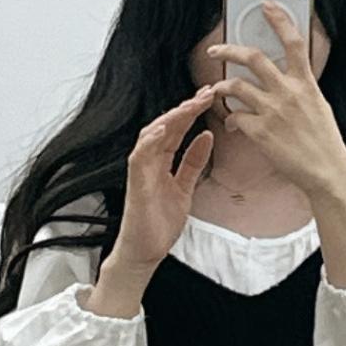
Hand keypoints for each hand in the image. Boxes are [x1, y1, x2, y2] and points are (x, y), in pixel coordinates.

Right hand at [112, 83, 217, 271]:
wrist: (145, 252)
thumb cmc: (160, 223)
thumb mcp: (185, 188)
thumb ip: (193, 163)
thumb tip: (206, 137)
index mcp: (161, 162)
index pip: (177, 130)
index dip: (192, 112)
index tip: (210, 96)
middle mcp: (149, 162)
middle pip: (166, 127)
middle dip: (185, 108)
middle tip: (206, 93)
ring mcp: (141, 172)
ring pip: (151, 136)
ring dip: (170, 119)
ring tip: (189, 105)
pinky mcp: (136, 185)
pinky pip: (139, 158)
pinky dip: (149, 142)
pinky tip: (163, 129)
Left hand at [207, 2, 345, 204]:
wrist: (327, 172)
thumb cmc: (325, 143)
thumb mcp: (319, 106)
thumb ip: (302, 89)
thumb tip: (290, 80)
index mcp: (306, 83)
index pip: (293, 42)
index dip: (280, 20)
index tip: (268, 6)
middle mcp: (288, 92)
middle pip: (253, 58)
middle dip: (228, 49)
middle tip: (216, 49)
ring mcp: (272, 111)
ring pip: (236, 85)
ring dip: (221, 86)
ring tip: (216, 89)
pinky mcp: (260, 131)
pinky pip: (235, 116)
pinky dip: (231, 119)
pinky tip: (234, 124)